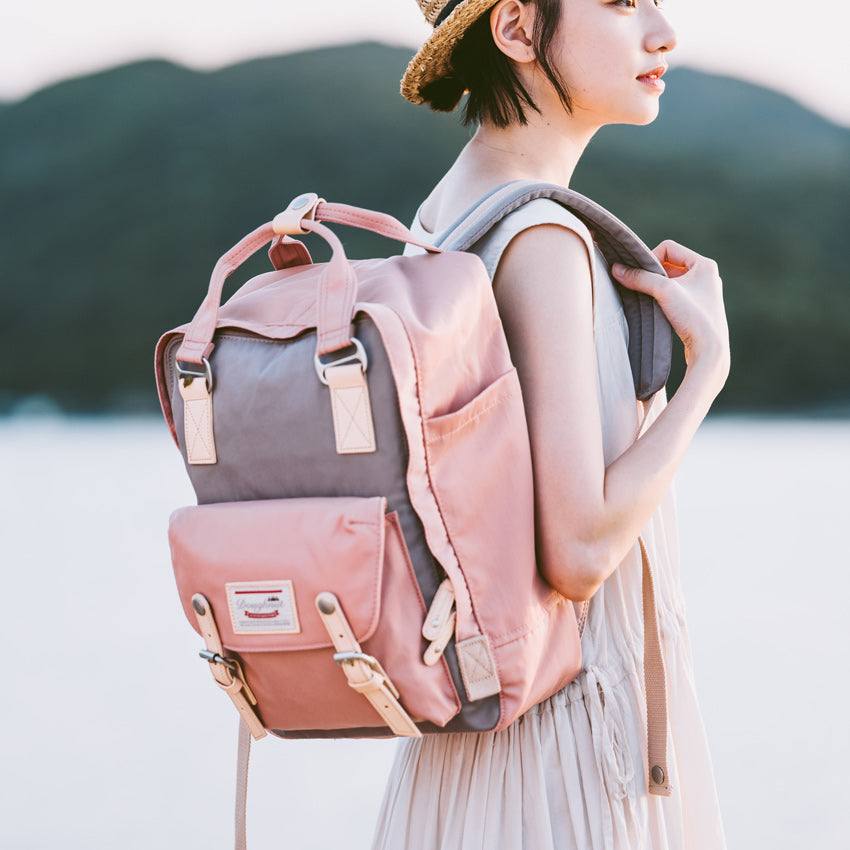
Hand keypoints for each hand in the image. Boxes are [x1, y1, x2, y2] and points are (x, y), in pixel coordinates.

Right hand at [611, 240, 729, 379]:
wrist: (709, 350)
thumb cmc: (693, 317)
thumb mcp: (664, 291)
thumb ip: (639, 277)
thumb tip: (616, 268)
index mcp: (705, 265)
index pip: (668, 248)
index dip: (651, 259)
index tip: (643, 277)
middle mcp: (707, 276)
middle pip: (669, 264)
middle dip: (654, 275)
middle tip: (646, 289)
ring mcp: (703, 292)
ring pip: (671, 281)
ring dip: (658, 288)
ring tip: (653, 301)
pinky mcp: (698, 308)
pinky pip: (675, 295)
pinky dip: (664, 299)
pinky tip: (660, 310)